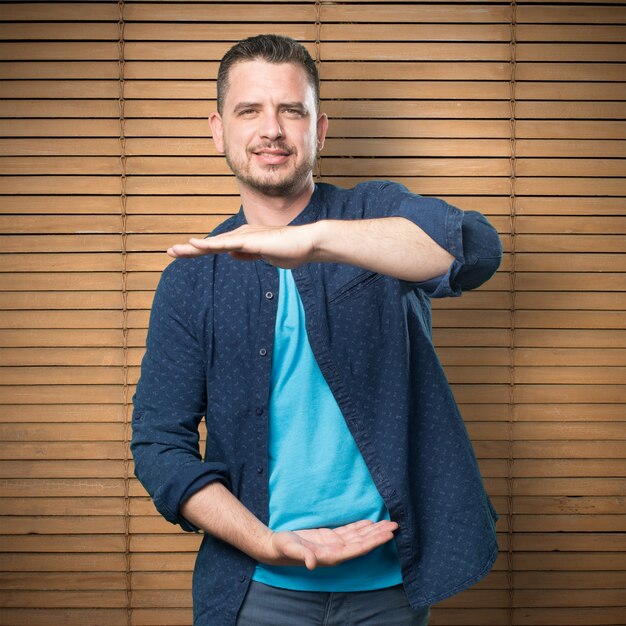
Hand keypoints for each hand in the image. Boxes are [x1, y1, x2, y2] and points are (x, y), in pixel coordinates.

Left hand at [167, 223, 319, 268]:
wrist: (308, 243)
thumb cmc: (290, 249)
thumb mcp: (264, 256)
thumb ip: (247, 254)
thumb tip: (231, 254)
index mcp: (244, 240)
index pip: (217, 247)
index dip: (199, 250)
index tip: (181, 253)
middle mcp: (241, 235)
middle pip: (211, 243)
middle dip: (190, 249)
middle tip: (169, 252)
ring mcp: (245, 237)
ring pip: (214, 243)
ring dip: (193, 247)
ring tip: (174, 250)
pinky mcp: (251, 241)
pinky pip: (226, 244)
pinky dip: (209, 244)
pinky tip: (195, 244)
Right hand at [260, 519, 398, 569]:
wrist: (275, 546)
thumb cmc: (283, 548)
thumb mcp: (291, 548)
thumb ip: (302, 555)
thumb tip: (311, 564)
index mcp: (330, 556)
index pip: (357, 549)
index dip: (373, 542)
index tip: (387, 535)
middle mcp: (336, 551)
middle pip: (362, 542)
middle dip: (379, 535)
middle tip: (395, 525)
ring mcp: (334, 544)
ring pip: (358, 537)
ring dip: (373, 530)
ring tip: (388, 523)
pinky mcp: (329, 537)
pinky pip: (349, 532)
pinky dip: (360, 527)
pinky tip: (370, 523)